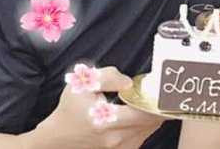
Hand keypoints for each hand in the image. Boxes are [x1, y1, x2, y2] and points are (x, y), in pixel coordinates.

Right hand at [30, 66, 164, 148]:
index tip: (162, 87)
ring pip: (150, 130)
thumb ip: (107, 77)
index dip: (157, 99)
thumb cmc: (70, 110)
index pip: (146, 112)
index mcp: (107, 121)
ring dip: (153, 115)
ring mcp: (119, 148)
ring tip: (149, 101)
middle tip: (161, 92)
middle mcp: (116, 138)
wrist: (57, 138)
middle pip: (152, 121)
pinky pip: (143, 136)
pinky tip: (140, 114)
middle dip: (158, 105)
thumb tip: (129, 82)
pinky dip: (146, 124)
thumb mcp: (82, 85)